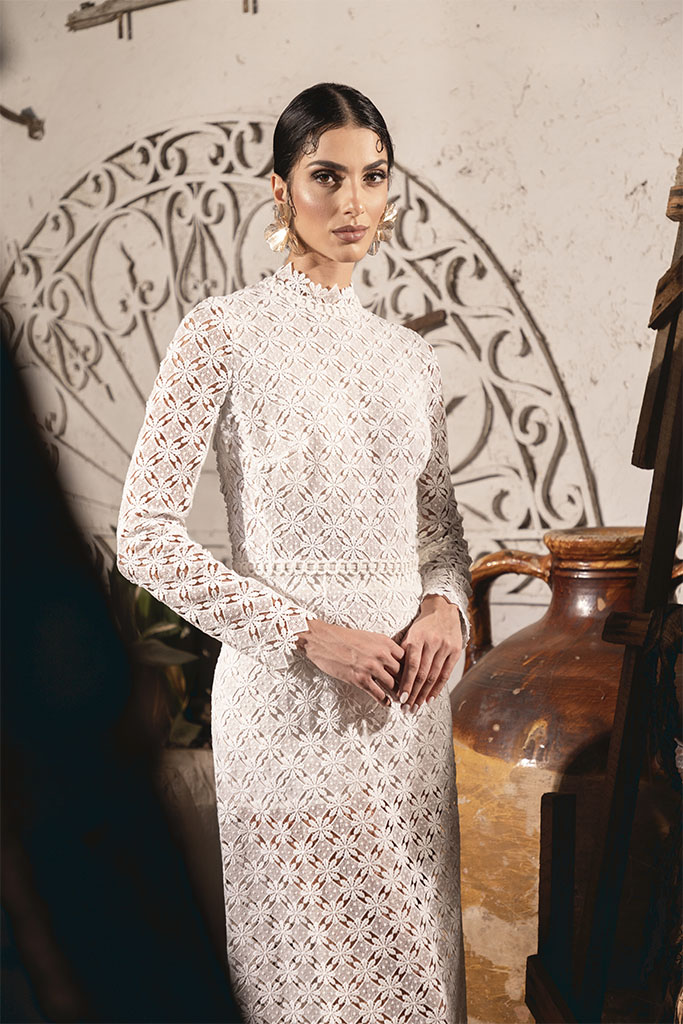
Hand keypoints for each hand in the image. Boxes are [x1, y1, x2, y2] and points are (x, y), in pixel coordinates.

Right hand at [295, 619, 404, 705]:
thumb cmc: (344, 637)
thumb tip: (394, 660)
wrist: (322, 639)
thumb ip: (383, 647)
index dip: (411, 670)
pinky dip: (384, 700)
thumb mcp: (369, 637)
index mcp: (385, 642)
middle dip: (407, 685)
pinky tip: (387, 703)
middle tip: (410, 693)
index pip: (407, 659)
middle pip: (402, 674)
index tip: (414, 678)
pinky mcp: (359, 679)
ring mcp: (371, 667)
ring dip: (398, 695)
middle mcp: (381, 654)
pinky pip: (378, 693)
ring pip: (392, 685)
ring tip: (401, 701)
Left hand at [396, 594, 463, 708]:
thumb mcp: (409, 634)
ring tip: (417, 707)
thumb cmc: (422, 625)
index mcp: (417, 638)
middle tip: (407, 708)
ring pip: (434, 676)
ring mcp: (445, 647)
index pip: (411, 666)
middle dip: (414, 694)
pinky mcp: (455, 651)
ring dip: (425, 695)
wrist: (443, 609)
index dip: (406, 684)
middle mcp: (432, 643)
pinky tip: (430, 698)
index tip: (401, 698)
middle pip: (422, 674)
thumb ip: (402, 652)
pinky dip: (438, 688)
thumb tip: (392, 676)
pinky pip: (446, 673)